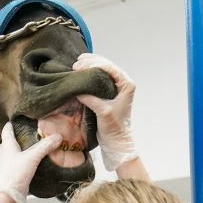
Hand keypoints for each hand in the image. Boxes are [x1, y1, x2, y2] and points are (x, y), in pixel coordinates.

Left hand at [0, 123, 63, 202]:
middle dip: (10, 141)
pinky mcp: (13, 176)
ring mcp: (8, 167)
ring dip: (15, 153)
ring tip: (25, 150)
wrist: (8, 196)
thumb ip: (44, 147)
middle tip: (17, 137)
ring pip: (9, 156)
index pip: (7, 133)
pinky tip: (30, 165)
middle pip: (4, 145)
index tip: (12, 121)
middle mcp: (5, 156)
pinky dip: (22, 164)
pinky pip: (16, 167)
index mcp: (7, 147)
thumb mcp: (32, 157)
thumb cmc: (14, 174)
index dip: (9, 126)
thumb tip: (57, 136)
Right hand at [72, 53, 137, 170]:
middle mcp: (123, 83)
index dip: (93, 64)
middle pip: (107, 65)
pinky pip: (100, 77)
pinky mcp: (109, 92)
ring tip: (77, 63)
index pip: (109, 68)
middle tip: (76, 64)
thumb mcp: (103, 112)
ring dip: (90, 65)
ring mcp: (116, 87)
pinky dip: (90, 73)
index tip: (79, 66)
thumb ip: (91, 99)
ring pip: (103, 69)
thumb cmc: (114, 128)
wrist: (116, 140)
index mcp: (126, 85)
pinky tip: (81, 71)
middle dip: (91, 62)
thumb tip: (77, 90)